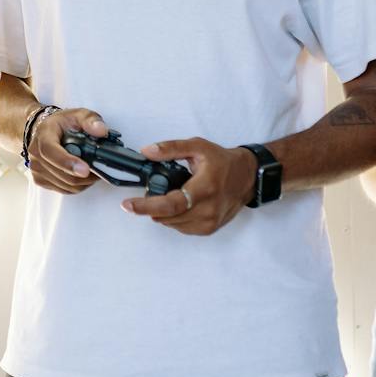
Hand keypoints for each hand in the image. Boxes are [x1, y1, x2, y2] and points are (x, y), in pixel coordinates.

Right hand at [26, 107, 110, 194]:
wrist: (44, 131)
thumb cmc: (61, 124)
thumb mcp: (77, 115)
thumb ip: (90, 120)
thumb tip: (101, 131)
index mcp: (43, 136)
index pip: (51, 152)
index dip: (68, 163)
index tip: (85, 169)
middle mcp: (36, 155)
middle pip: (62, 174)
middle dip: (85, 175)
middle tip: (101, 169)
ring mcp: (36, 170)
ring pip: (66, 185)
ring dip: (84, 182)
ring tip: (93, 170)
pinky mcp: (40, 180)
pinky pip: (64, 190)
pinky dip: (77, 186)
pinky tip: (83, 175)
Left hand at [122, 138, 252, 235]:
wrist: (247, 178)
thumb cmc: (223, 162)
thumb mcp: (197, 147)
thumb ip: (171, 148)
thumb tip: (147, 151)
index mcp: (204, 188)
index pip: (170, 204)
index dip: (146, 206)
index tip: (128, 205)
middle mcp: (208, 209)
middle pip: (167, 217)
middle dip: (151, 206)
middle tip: (151, 192)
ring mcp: (209, 222)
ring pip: (171, 224)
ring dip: (162, 212)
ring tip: (169, 194)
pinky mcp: (209, 229)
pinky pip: (181, 228)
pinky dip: (174, 217)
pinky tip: (180, 204)